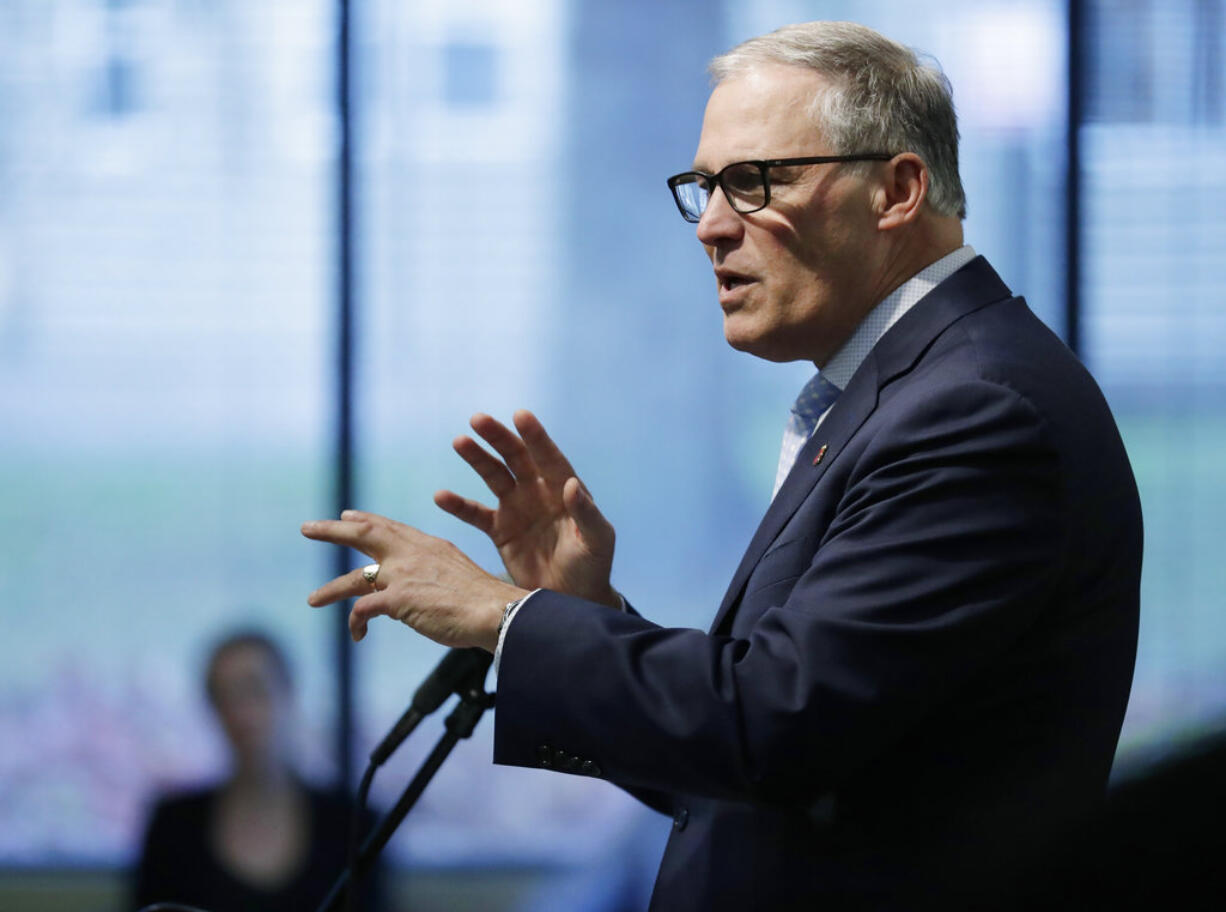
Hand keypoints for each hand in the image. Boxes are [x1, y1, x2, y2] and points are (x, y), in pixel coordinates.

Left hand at [302, 510, 526, 649]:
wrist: (494, 611)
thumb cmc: (484, 600)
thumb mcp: (457, 573)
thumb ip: (435, 573)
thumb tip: (421, 588)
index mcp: (428, 546)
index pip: (391, 528)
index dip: (367, 520)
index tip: (348, 514)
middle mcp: (412, 554)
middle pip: (365, 535)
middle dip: (333, 530)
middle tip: (308, 528)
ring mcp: (403, 575)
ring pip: (355, 576)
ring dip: (331, 589)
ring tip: (313, 600)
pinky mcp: (397, 599)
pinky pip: (363, 609)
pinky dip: (355, 623)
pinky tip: (357, 634)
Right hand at [433, 410, 618, 607]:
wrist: (572, 600)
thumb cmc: (593, 567)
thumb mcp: (596, 541)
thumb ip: (586, 514)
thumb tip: (571, 484)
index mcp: (564, 490)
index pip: (549, 457)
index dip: (535, 437)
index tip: (521, 416)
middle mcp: (538, 492)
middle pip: (516, 458)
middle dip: (498, 438)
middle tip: (478, 419)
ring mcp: (517, 509)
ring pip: (494, 476)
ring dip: (477, 459)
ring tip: (460, 441)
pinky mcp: (501, 531)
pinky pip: (476, 514)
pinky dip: (459, 505)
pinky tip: (440, 497)